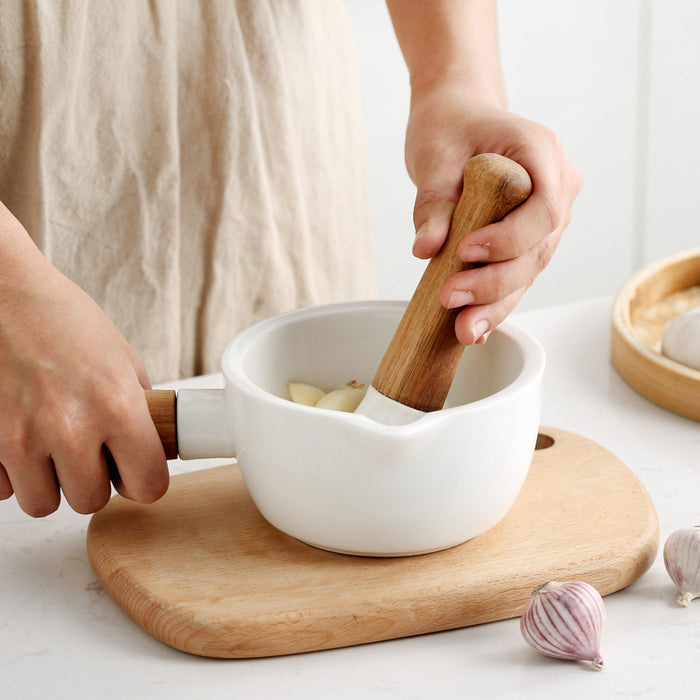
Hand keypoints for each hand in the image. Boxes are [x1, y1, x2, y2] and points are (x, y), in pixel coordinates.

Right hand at [0, 204, 168, 516]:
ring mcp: (20, 438)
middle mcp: (70, 428)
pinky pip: (3, 489)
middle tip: (88, 451)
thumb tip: (150, 444)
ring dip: (51, 482)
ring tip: (51, 446)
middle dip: (93, 480)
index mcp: (116, 405)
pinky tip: (19, 437)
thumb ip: (136, 407)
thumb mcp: (120, 358)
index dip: (144, 481)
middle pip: (92, 501)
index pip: (148, 485)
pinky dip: (12, 471)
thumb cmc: (59, 317)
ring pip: (44, 503)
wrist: (1, 294)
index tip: (135, 473)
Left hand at [405, 81, 581, 343]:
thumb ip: (434, 201)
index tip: (465, 252)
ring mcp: (548, 215)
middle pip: (538, 247)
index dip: (509, 238)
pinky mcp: (530, 238)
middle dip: (495, 282)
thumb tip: (426, 249)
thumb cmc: (450, 126)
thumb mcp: (434, 154)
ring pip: (530, 269)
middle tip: (449, 299)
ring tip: (463, 329)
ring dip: (496, 302)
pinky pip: (518, 273)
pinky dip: (495, 301)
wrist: (458, 118)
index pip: (543, 207)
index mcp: (541, 152)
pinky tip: (474, 327)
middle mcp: (557, 186)